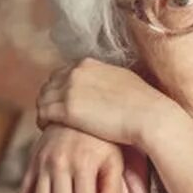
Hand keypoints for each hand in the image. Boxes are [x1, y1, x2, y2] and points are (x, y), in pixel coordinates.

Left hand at [36, 58, 178, 150]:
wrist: (150, 116)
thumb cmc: (144, 103)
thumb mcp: (124, 79)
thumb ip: (107, 78)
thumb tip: (107, 84)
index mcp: (88, 64)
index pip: (63, 72)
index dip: (62, 87)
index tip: (65, 100)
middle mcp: (75, 72)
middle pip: (50, 84)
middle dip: (50, 98)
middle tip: (54, 113)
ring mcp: (69, 89)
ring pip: (43, 98)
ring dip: (45, 110)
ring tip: (51, 123)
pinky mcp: (66, 109)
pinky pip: (43, 114)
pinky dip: (43, 121)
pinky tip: (50, 129)